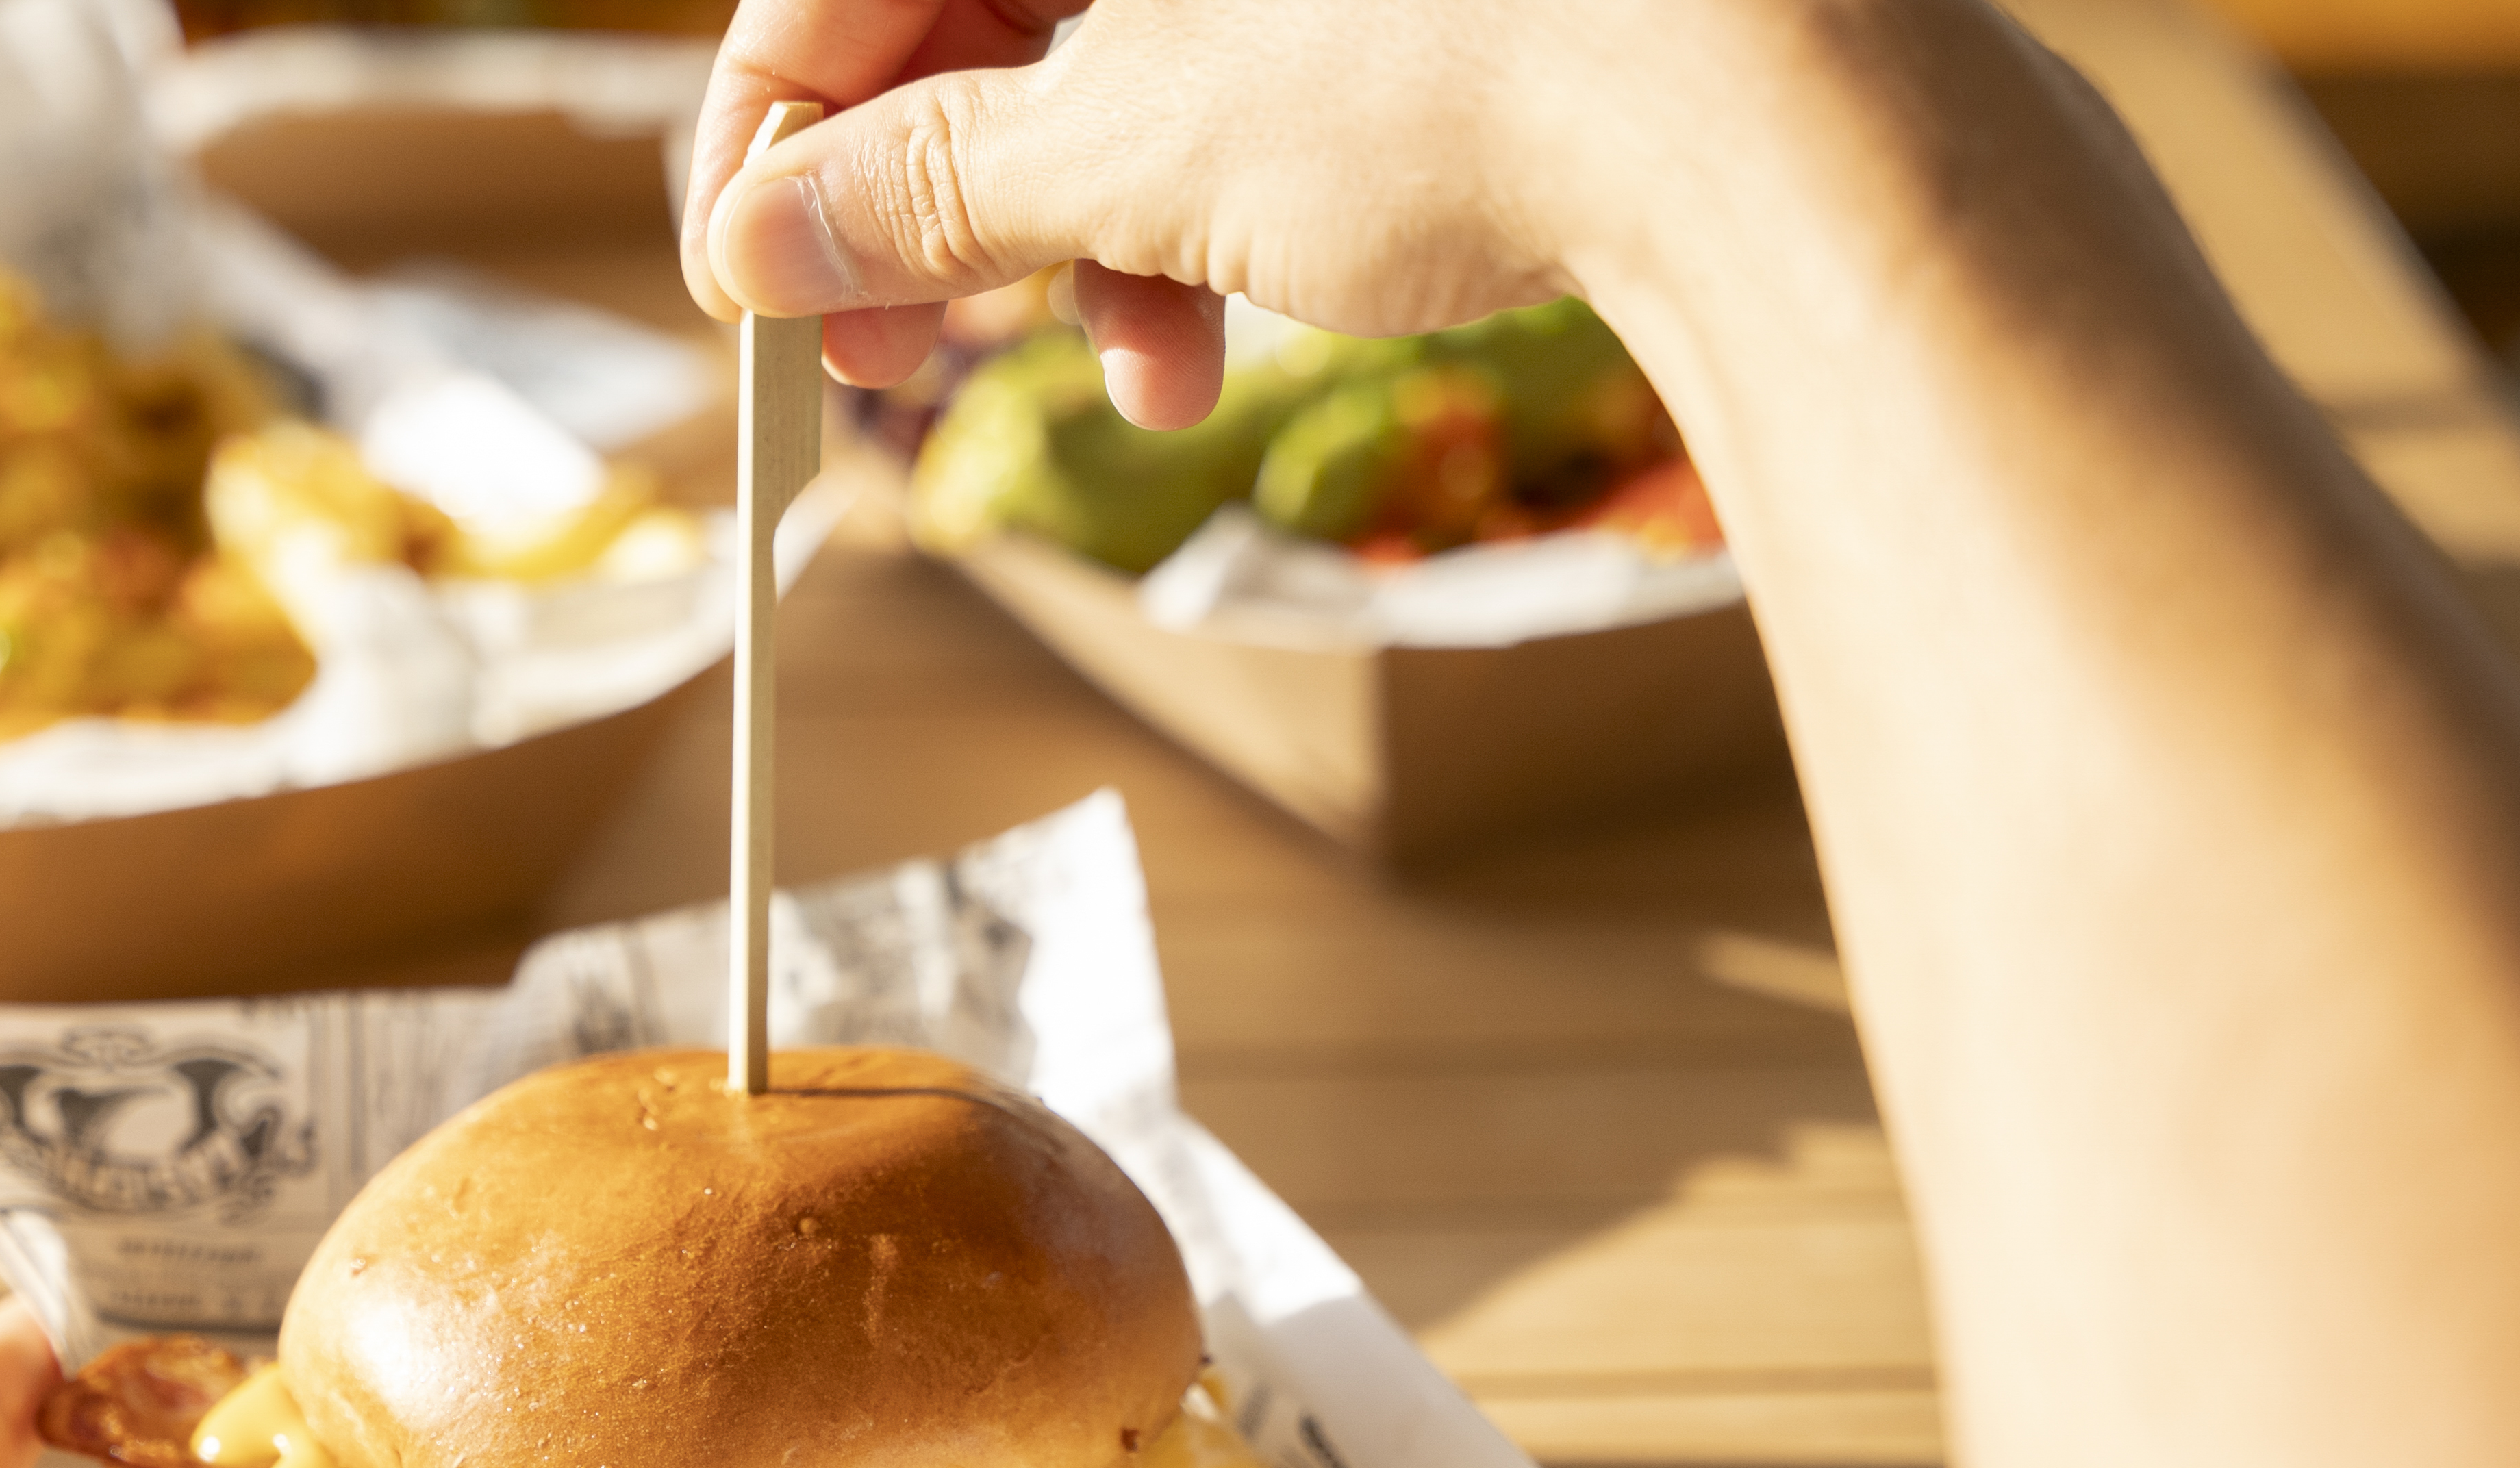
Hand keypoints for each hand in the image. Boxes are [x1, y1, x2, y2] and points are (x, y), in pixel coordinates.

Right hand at [677, 0, 1690, 424]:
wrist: (1762, 89)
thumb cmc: (1457, 57)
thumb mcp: (1137, 146)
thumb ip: (926, 193)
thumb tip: (761, 245)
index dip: (774, 138)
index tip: (757, 288)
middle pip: (968, 13)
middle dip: (931, 211)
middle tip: (888, 368)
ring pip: (1097, 64)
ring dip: (1071, 245)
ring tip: (1126, 378)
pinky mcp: (1384, 1)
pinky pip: (1217, 82)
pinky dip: (1188, 216)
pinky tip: (1204, 334)